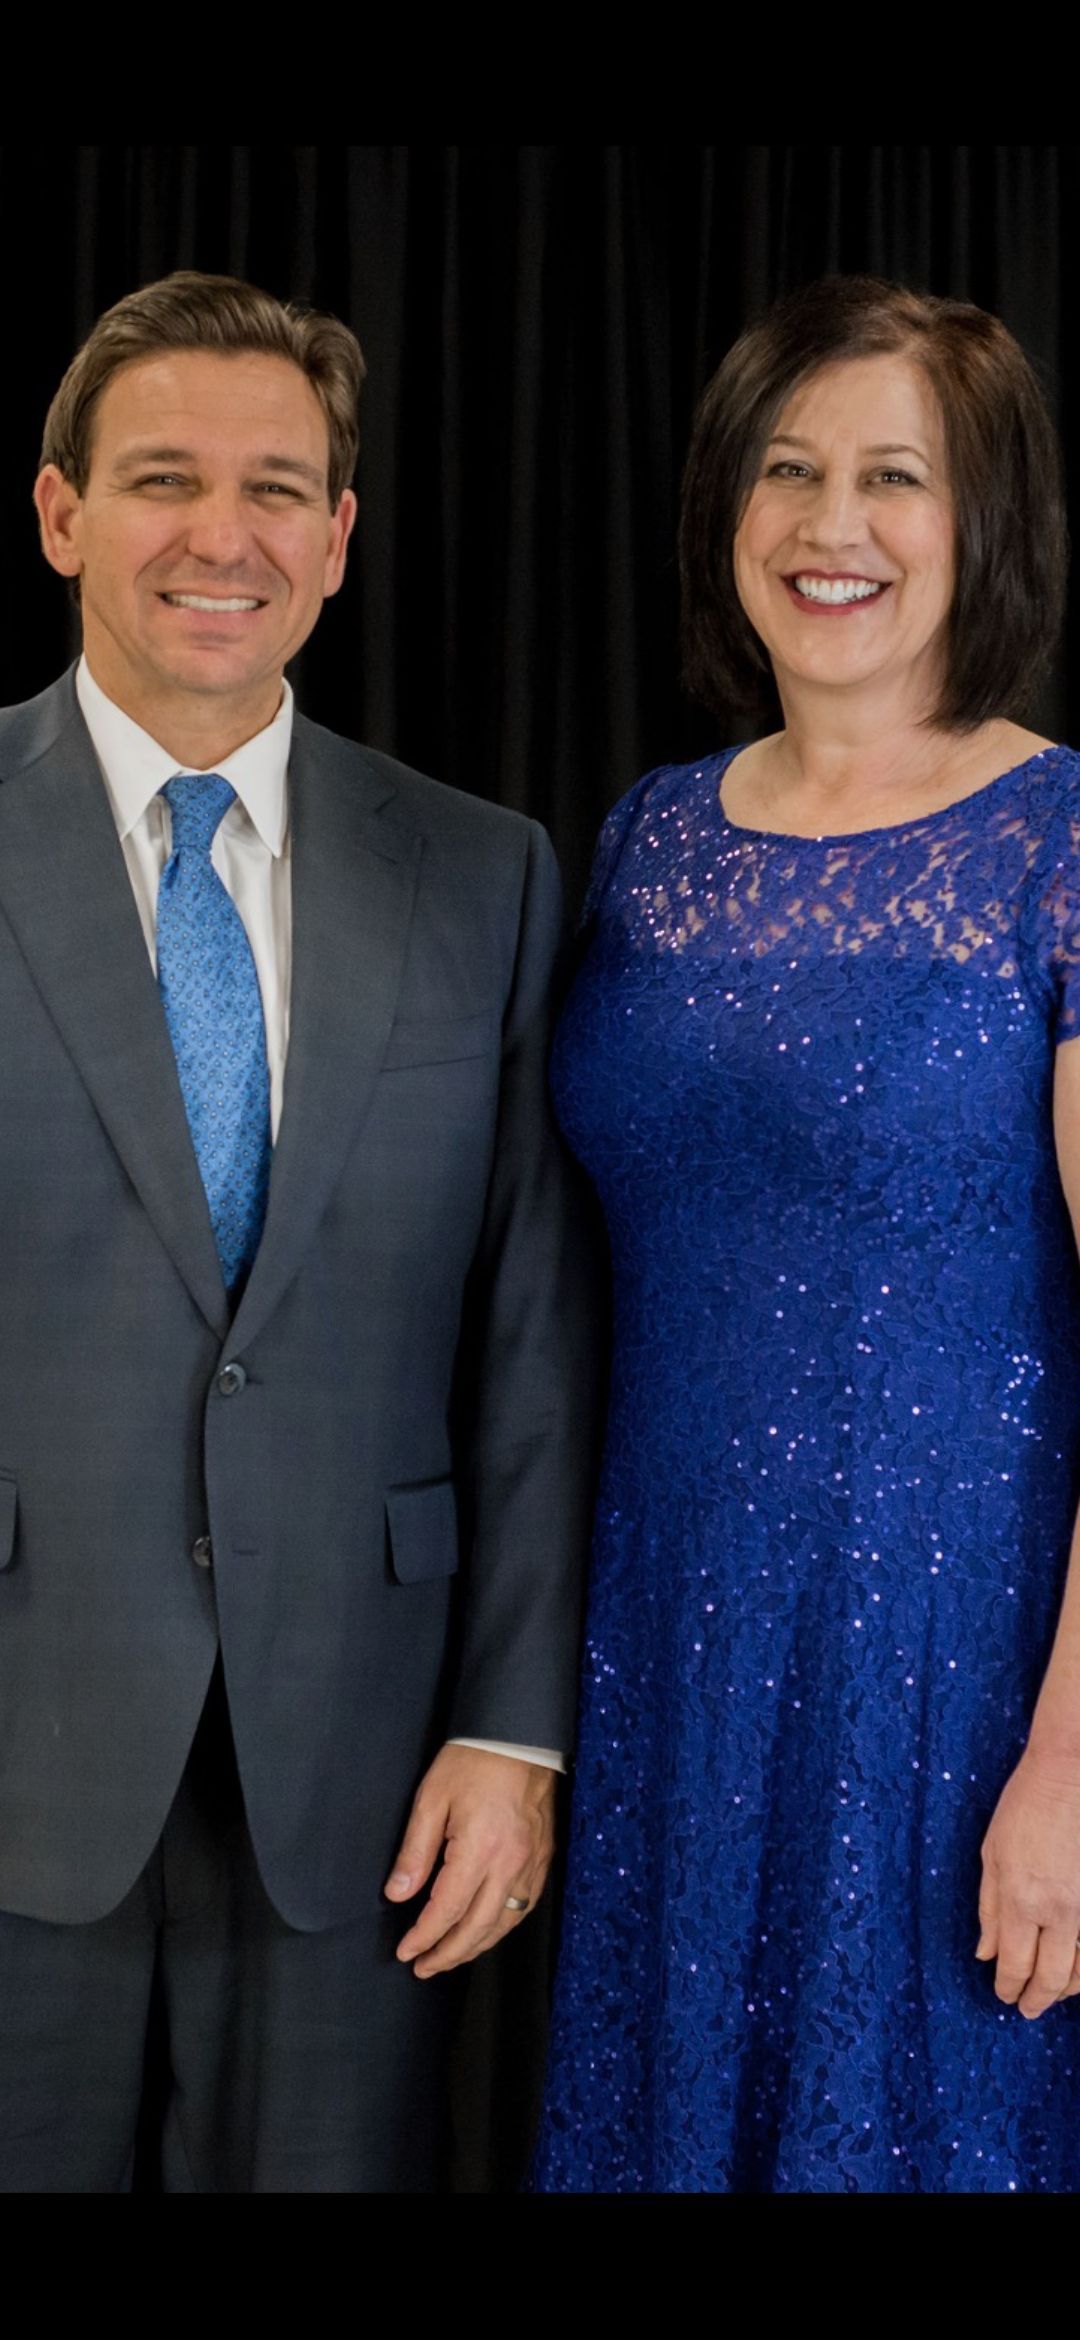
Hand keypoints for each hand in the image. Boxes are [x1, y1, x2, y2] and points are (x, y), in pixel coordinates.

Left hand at [384, 1744, 556, 1978]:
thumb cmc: (474, 1760)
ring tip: (451, 1956)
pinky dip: (503, 1926)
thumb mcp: (431, 1800)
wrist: (520, 1736)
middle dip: (448, 1954)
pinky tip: (489, 1929)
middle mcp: (510, 1864)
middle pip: (478, 1928)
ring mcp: (531, 1863)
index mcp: (480, 1850)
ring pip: (504, 1923)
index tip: (406, 1951)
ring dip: (476, 1946)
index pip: (447, 1911)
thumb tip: (398, 1895)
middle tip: (423, 1967)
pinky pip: (525, 1905)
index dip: (424, 1937)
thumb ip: (415, 1852)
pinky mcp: (543, 1857)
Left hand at [977, 1746, 1079, 2016]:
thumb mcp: (992, 1854)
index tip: (1003, 1995)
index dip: (1007, 1987)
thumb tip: (984, 1954)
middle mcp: (1059, 1909)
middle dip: (1036, 2000)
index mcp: (1020, 1897)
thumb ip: (988, 1908)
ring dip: (1067, 1989)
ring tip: (1054, 1993)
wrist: (1069, 1774)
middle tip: (1027, 2009)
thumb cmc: (1024, 1807)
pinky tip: (1079, 1969)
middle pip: (1051, 1978)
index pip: (1014, 1963)